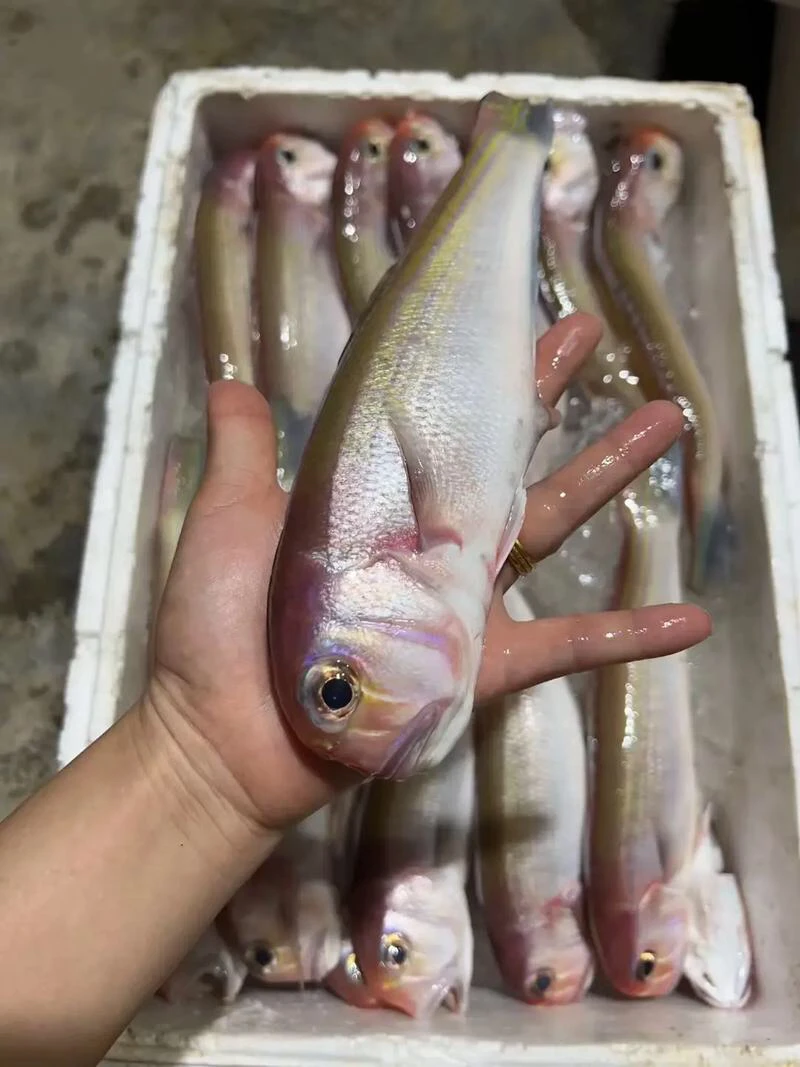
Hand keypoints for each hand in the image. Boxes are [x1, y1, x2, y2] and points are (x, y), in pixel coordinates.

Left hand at [147, 312, 709, 835]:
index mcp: (376, 501)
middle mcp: (426, 541)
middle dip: (552, 395)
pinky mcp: (478, 667)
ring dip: (610, 475)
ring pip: (552, 528)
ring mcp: (459, 602)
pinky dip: (630, 637)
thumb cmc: (217, 626)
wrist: (220, 736)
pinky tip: (693, 618)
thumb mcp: (230, 520)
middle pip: (506, 455)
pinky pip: (568, 648)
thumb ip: (241, 452)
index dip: (475, 370)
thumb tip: (230, 381)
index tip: (513, 317)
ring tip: (667, 421)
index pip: (438, 419)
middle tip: (597, 335)